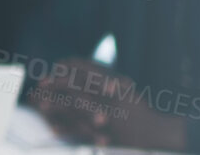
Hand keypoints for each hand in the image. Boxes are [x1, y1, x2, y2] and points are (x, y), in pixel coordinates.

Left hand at [24, 58, 186, 148]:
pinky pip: (83, 129)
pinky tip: (54, 129)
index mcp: (115, 81)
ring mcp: (111, 111)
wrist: (158, 133)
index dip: (68, 67)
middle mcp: (113, 93)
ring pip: (77, 104)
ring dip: (57, 104)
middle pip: (79, 82)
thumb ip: (107, 81)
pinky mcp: (109, 130)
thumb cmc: (140, 113)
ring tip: (40, 105)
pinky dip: (67, 128)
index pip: (87, 67)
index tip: (54, 68)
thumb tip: (86, 72)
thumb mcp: (126, 90)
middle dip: (57, 82)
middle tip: (41, 84)